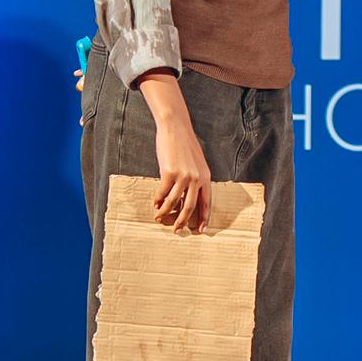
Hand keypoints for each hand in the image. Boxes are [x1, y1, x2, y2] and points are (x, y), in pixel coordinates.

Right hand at [153, 117, 211, 232]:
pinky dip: (157, 200)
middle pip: (190, 207)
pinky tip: (154, 204)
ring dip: (165, 212)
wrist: (176, 129)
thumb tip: (185, 198)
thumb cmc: (184, 146)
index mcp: (206, 177)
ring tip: (158, 218)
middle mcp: (197, 178)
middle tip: (176, 230)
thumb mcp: (196, 164)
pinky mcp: (169, 172)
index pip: (207, 202)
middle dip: (183, 221)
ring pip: (174, 202)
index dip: (204, 218)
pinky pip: (162, 193)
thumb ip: (195, 180)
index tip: (201, 230)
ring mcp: (184, 176)